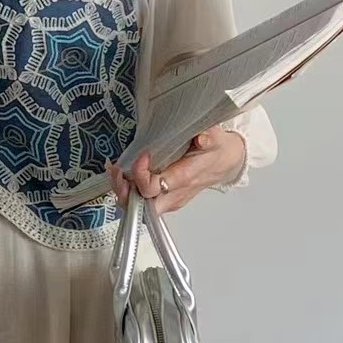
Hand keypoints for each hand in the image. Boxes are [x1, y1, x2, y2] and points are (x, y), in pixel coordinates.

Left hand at [104, 126, 246, 215]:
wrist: (225, 161)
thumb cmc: (217, 150)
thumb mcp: (216, 138)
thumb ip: (209, 137)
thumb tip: (202, 137)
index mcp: (184, 180)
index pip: (155, 187)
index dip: (141, 173)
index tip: (142, 154)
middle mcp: (174, 194)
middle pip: (143, 206)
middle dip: (125, 192)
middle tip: (118, 171)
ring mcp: (169, 198)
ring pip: (140, 206)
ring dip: (123, 190)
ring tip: (116, 170)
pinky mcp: (165, 197)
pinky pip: (143, 199)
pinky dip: (129, 188)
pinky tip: (122, 172)